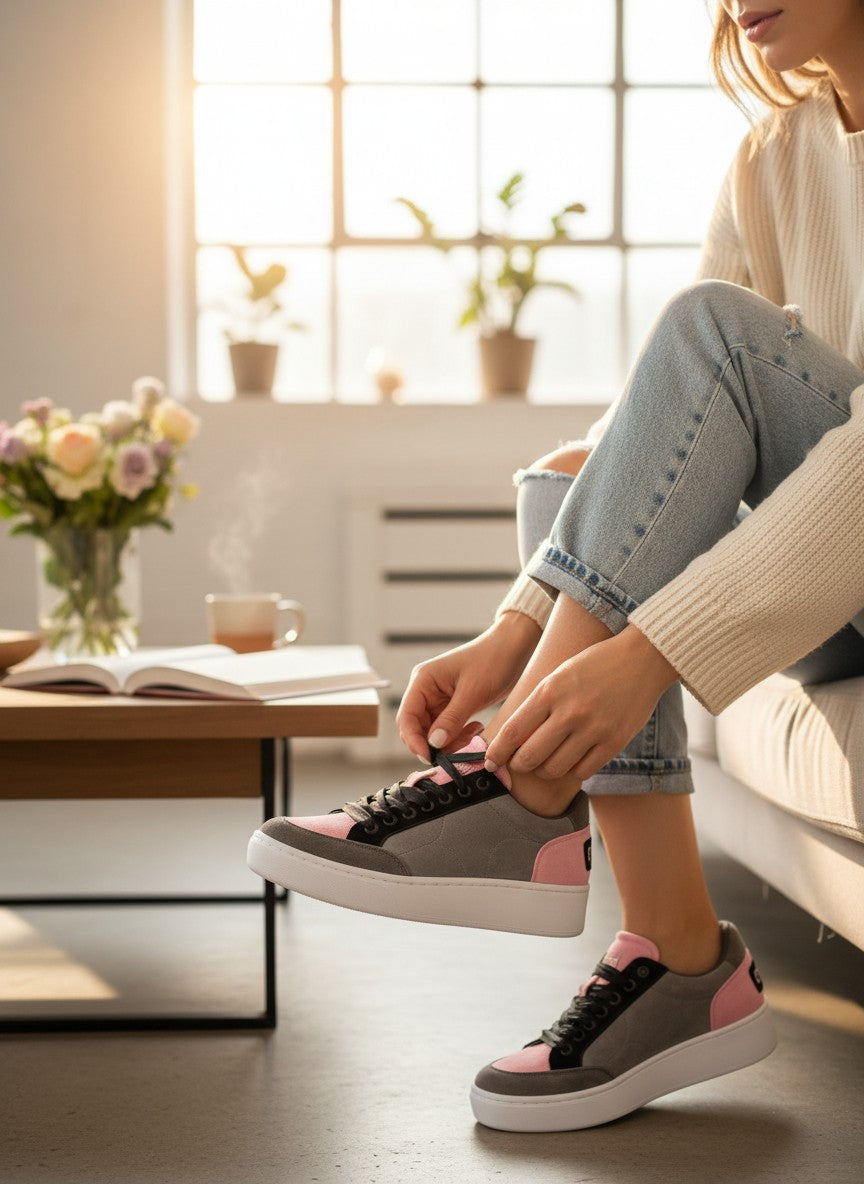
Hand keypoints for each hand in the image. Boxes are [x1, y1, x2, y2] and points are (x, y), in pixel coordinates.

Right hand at [396, 613, 540, 760]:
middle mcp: (426, 690)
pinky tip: (475, 728)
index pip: (406, 717)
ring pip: (433, 733)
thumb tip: (433, 744)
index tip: (429, 758)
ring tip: (472, 733)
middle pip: (416, 728)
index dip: (413, 740)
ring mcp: (438, 699)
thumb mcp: (472, 692)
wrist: (513, 648)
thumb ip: (451, 719)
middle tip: (457, 749)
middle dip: (433, 743)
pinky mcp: (452, 706)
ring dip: (449, 741)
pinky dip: (458, 735)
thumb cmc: (492, 661)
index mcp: (423, 681)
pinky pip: (447, 729)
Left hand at [483, 625, 677, 781]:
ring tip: (544, 763)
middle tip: (518, 764)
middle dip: (518, 765)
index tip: (490, 762)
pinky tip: (570, 761)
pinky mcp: (614, 742)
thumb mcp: (558, 674)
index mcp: (550, 690)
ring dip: (544, 771)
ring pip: (554, 769)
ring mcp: (594, 729)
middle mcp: (570, 711)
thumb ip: (537, 703)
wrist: (642, 658)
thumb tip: (511, 738)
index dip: (496, 752)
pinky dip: (571, 771)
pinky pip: (582, 771)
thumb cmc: (595, 664)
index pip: (513, 731)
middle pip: (530, 756)